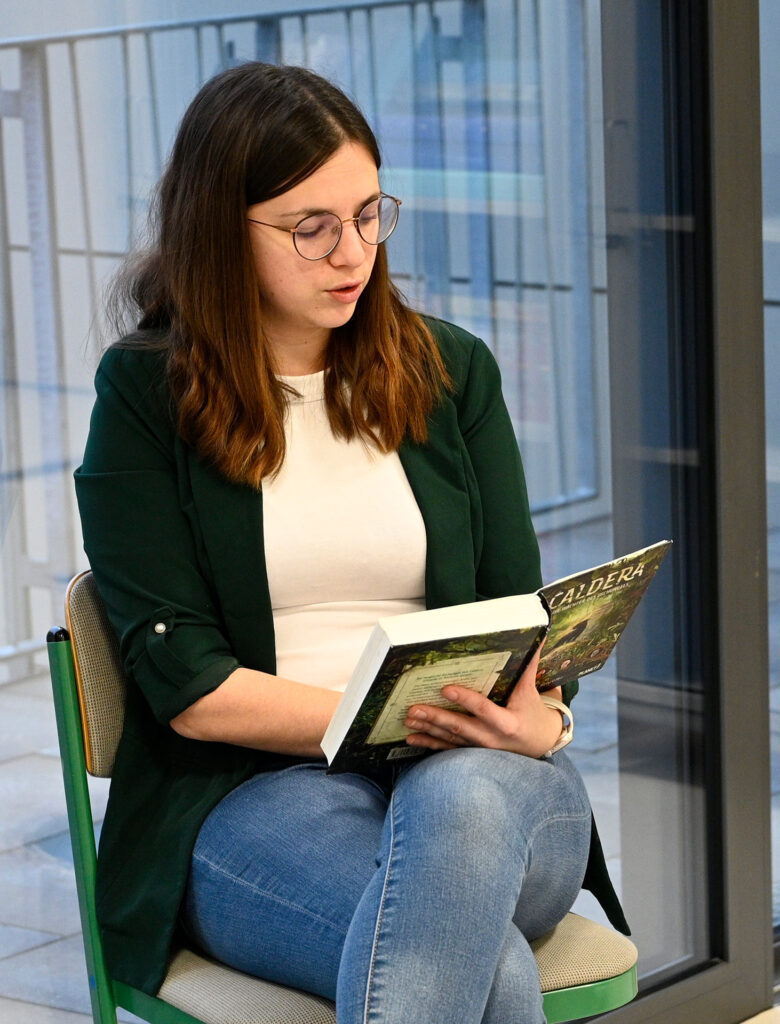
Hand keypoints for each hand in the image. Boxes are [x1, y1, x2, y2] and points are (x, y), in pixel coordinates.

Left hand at [403, 644, 564, 758]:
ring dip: (428, 728)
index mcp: (507, 722)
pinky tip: (412, 737)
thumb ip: (528, 666)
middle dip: (436, 717)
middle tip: (414, 708)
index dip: (465, 700)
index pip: (483, 709)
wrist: (540, 744)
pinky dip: (429, 743)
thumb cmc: (533, 713)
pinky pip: (447, 749)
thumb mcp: (530, 692)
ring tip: (409, 718)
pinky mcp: (471, 753)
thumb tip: (537, 638)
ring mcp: (480, 749)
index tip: (445, 689)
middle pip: (460, 727)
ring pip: (450, 738)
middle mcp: (491, 738)